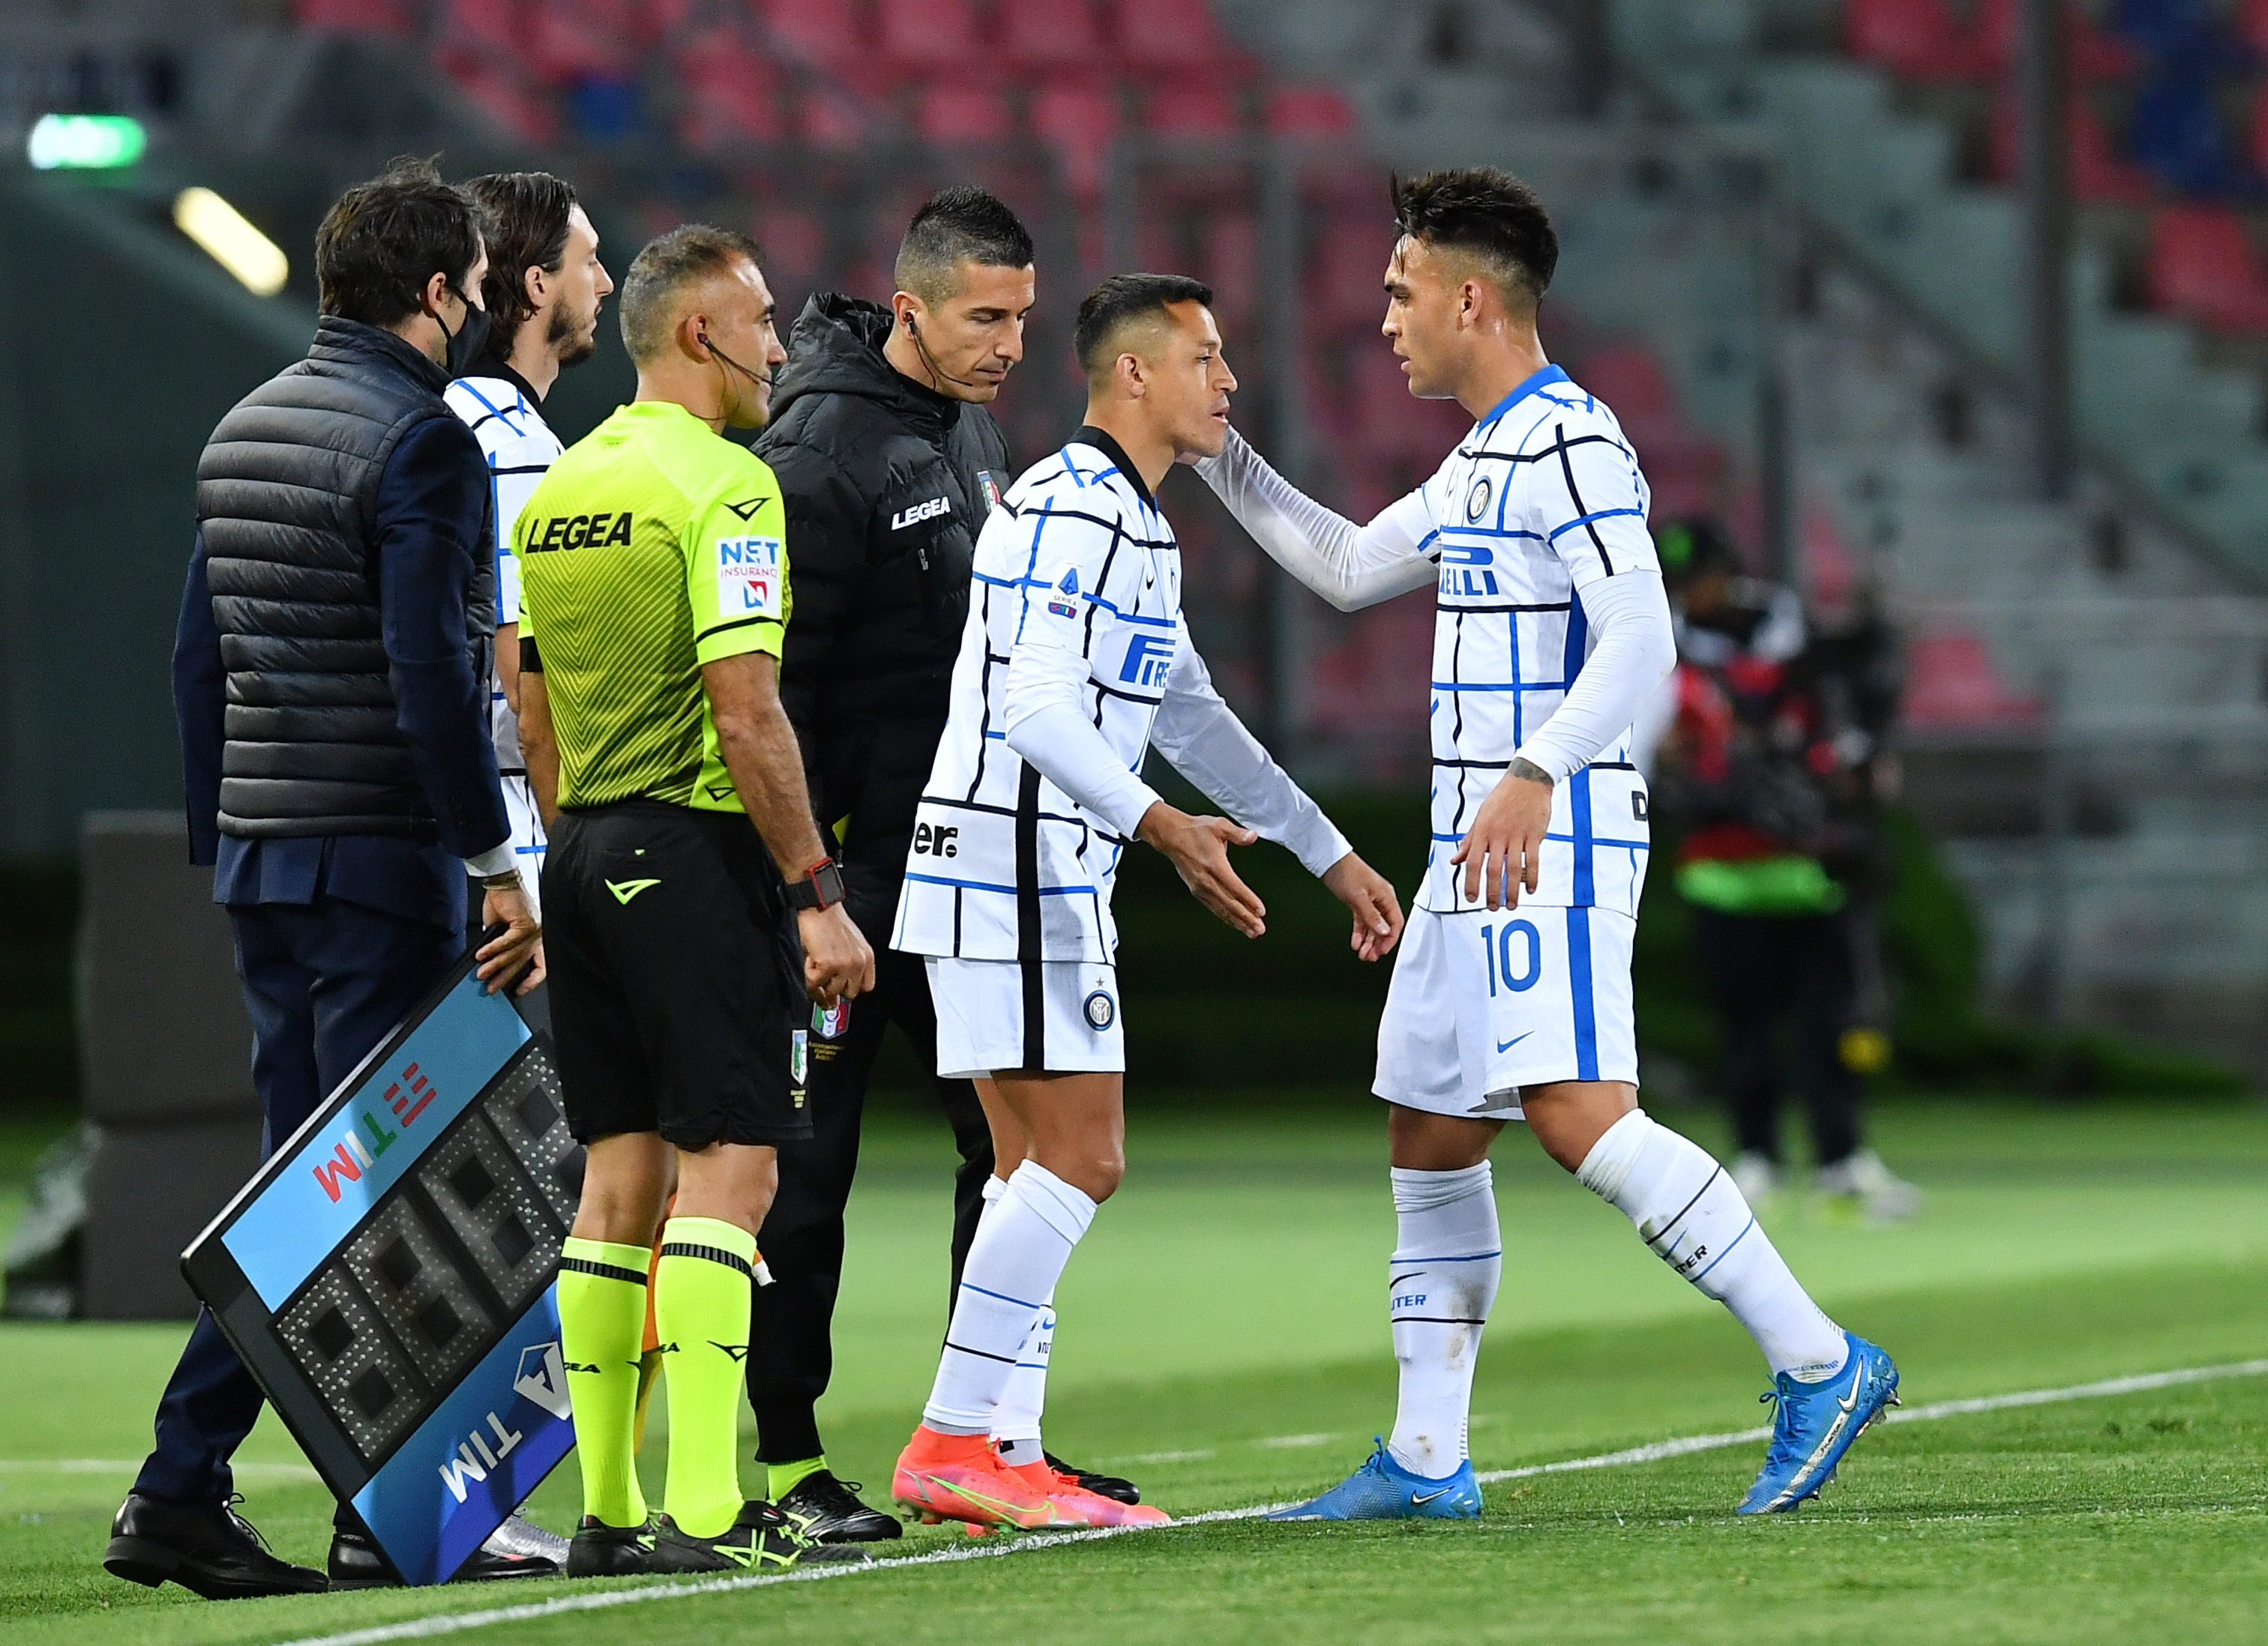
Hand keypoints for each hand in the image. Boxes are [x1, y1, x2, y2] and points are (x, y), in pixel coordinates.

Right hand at [477, 882, 542, 993]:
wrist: (501, 883)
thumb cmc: (502, 903)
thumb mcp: (500, 931)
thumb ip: (501, 947)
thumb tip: (491, 964)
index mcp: (535, 938)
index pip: (541, 964)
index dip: (531, 980)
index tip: (520, 991)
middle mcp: (538, 935)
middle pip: (522, 962)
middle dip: (504, 977)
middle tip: (491, 987)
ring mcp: (534, 930)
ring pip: (513, 955)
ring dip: (495, 966)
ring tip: (481, 973)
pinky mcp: (526, 924)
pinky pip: (508, 943)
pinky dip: (493, 950)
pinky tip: (481, 955)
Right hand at [798, 904, 875, 1005]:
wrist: (820, 907)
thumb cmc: (832, 921)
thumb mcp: (852, 944)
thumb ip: (850, 965)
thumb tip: (838, 989)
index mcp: (867, 957)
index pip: (866, 987)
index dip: (850, 987)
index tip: (841, 987)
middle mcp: (859, 963)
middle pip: (849, 993)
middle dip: (835, 987)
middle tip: (823, 976)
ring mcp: (844, 965)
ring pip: (832, 992)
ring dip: (821, 982)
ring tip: (816, 962)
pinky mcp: (827, 965)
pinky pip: (815, 984)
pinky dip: (809, 976)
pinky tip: (810, 960)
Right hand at [1138, 802, 1265, 937]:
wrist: (1172, 836)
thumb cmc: (1195, 830)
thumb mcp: (1219, 825)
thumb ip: (1238, 834)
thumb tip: (1252, 836)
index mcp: (1214, 864)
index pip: (1235, 887)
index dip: (1248, 900)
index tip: (1260, 911)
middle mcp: (1206, 879)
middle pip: (1229, 903)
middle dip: (1245, 918)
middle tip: (1259, 928)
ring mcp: (1200, 887)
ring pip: (1221, 909)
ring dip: (1237, 921)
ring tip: (1250, 931)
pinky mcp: (1196, 891)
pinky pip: (1213, 907)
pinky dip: (1225, 917)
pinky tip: (1234, 923)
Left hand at [1320, 852, 1402, 961]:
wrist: (1329, 860)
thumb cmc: (1345, 871)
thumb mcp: (1358, 897)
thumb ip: (1372, 916)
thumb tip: (1384, 931)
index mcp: (1386, 896)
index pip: (1396, 923)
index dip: (1390, 939)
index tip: (1382, 951)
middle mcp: (1380, 899)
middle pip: (1385, 927)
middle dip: (1378, 943)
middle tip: (1371, 956)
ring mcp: (1369, 901)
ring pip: (1373, 926)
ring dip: (1369, 941)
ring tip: (1363, 954)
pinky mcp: (1358, 902)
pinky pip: (1362, 921)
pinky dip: (1360, 933)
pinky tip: (1356, 942)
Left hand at [1450, 761, 1553, 910]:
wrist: (1527, 780)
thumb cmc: (1501, 799)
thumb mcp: (1480, 817)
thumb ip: (1469, 841)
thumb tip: (1455, 861)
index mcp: (1482, 831)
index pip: (1473, 863)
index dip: (1471, 883)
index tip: (1471, 899)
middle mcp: (1498, 835)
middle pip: (1493, 870)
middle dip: (1492, 893)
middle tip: (1492, 908)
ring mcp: (1517, 835)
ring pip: (1513, 869)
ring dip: (1512, 891)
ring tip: (1511, 905)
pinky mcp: (1535, 835)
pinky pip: (1533, 861)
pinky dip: (1532, 878)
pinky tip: (1530, 890)